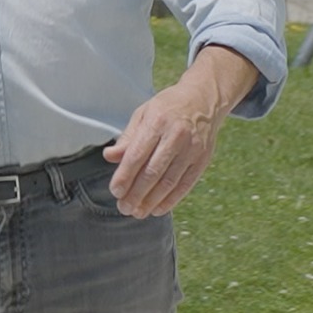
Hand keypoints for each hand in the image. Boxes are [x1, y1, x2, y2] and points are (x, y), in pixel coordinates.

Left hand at [103, 46, 258, 217]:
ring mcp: (192, 148)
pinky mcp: (203, 159)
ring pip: (169, 182)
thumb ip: (127, 138)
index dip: (124, 176)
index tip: (115, 192)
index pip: (137, 155)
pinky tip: (157, 209)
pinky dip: (170, 200)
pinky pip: (185, 185)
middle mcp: (176, 135)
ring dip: (151, 201)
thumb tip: (109, 157)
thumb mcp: (144, 114)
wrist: (203, 100)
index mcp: (157, 121)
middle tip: (124, 207)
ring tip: (137, 212)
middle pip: (153, 172)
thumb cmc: (168, 108)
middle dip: (136, 194)